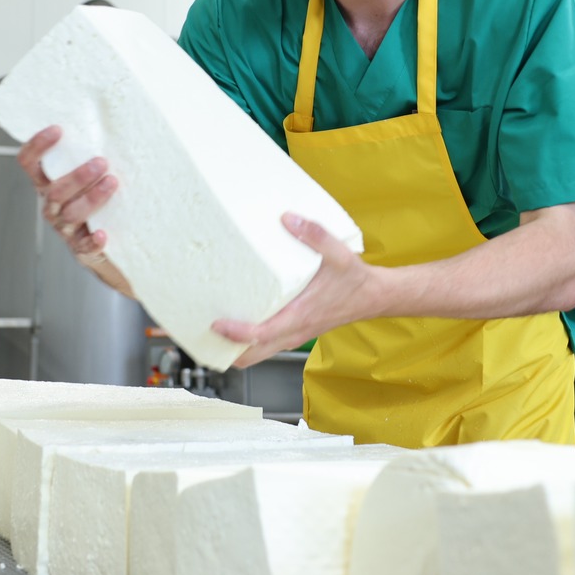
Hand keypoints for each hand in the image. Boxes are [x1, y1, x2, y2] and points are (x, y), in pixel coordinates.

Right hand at [16, 125, 123, 276]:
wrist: (103, 247)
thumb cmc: (94, 205)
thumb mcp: (86, 180)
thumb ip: (87, 159)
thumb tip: (108, 129)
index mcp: (47, 185)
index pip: (29, 164)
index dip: (38, 146)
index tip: (57, 130)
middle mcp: (51, 205)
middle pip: (54, 191)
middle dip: (77, 176)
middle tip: (101, 163)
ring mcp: (64, 227)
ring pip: (70, 213)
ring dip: (91, 197)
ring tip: (112, 183)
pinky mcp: (80, 247)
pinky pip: (83, 245)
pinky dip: (92, 240)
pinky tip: (102, 234)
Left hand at [212, 213, 384, 366]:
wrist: (373, 297)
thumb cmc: (355, 280)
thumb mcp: (339, 254)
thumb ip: (314, 234)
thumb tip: (288, 218)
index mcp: (300, 316)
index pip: (262, 334)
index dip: (237, 334)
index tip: (217, 324)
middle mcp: (294, 332)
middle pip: (251, 356)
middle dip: (224, 351)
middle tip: (201, 334)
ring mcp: (293, 336)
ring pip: (257, 354)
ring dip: (234, 349)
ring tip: (212, 331)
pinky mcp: (295, 333)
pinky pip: (265, 346)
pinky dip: (248, 343)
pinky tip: (238, 322)